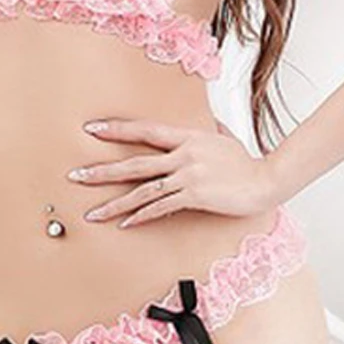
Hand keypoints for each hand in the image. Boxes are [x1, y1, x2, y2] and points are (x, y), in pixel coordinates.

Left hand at [68, 116, 281, 227]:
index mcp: (187, 136)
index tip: (92, 129)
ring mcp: (188, 176)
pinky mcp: (194, 196)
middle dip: (102, 171)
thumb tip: (204, 119)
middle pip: (135, 162)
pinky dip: (141, 216)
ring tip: (92, 212)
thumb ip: (208, 128)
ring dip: (114, 202)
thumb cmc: (246, 161)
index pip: (145, 131)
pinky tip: (125, 223)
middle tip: (76, 175)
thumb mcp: (224, 137)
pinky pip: (161, 208)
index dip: (117, 129)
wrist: (266, 180)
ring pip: (142, 190)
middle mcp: (183, 154)